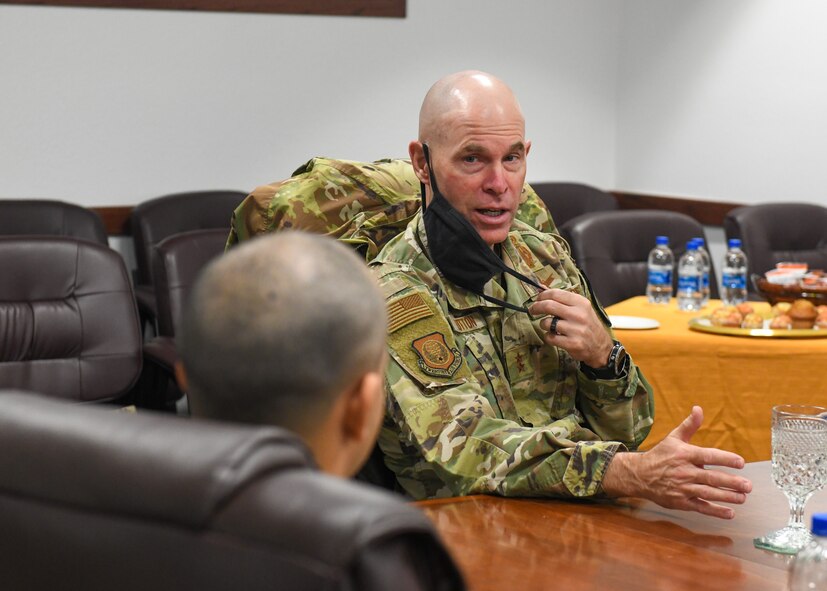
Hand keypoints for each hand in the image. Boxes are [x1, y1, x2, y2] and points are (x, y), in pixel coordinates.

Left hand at [527, 288, 612, 367]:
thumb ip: (562, 299)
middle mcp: (579, 315)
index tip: (538, 299)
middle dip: (536, 307)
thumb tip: (541, 288)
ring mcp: (576, 330)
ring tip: (550, 326)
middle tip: (532, 310)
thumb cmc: (588, 325)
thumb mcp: (580, 308)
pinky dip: (548, 337)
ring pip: (546, 323)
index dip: (542, 295)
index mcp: (581, 303)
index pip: (556, 294)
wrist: (601, 347)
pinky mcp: (572, 344)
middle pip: (548, 305)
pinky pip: (549, 337)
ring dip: (543, 324)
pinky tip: (555, 336)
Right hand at [601, 406, 752, 518]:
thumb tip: (698, 409)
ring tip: (743, 497)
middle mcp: (684, 472)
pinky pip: (700, 507)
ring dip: (727, 497)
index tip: (741, 462)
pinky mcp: (681, 502)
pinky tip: (730, 512)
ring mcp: (682, 488)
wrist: (639, 475)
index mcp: (684, 454)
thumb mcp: (673, 438)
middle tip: (748, 485)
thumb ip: (689, 425)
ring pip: (708, 493)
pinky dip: (715, 511)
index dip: (725, 459)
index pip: (708, 456)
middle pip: (711, 478)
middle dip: (731, 482)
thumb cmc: (660, 455)